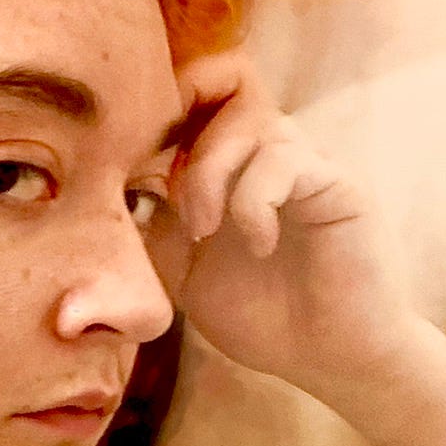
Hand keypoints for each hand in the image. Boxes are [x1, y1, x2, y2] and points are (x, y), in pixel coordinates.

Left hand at [148, 50, 413, 398]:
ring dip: (211, 174)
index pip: (201, 94)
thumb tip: (107, 188)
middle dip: (183, 134)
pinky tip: (256, 242)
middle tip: (170, 197)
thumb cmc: (259, 316)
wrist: (326, 360)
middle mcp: (270, 153)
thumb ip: (151, 226)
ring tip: (204, 232)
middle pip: (227, 85)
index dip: (163, 106)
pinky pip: (285, 161)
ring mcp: (306, 165)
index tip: (128, 157)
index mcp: (232, 165)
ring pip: (252, 122)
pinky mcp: (338, 186)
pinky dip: (253, 200)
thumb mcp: (180, 271)